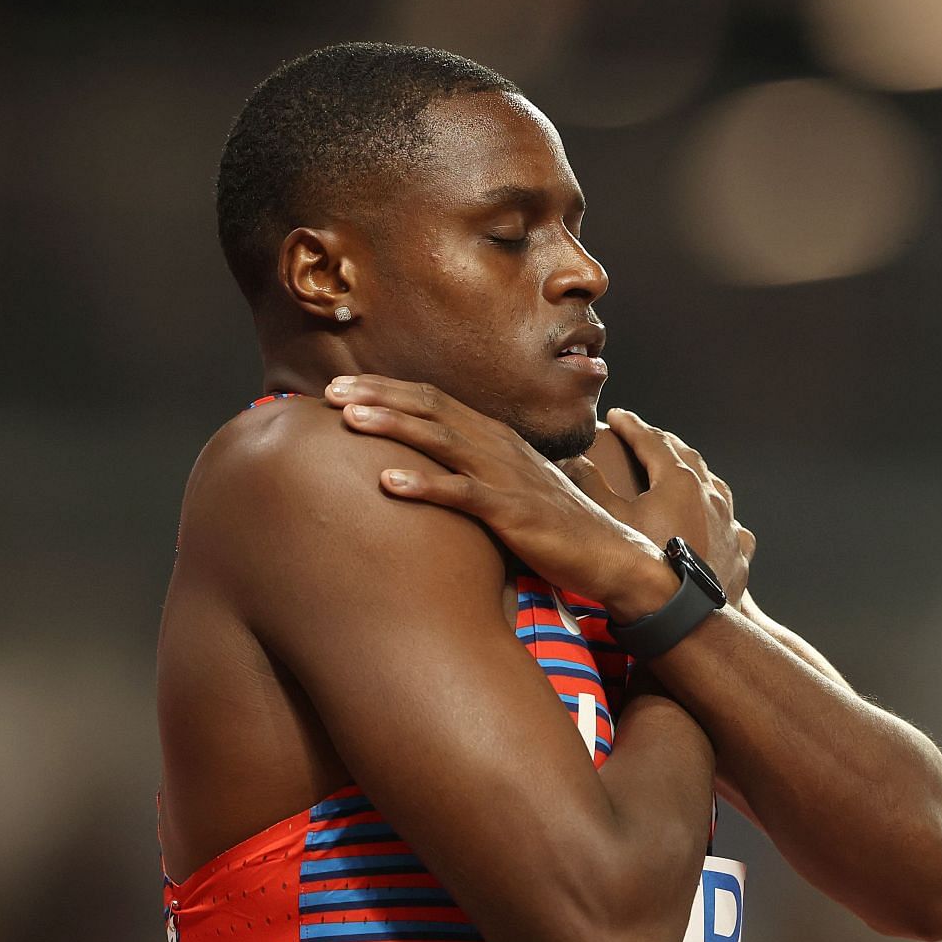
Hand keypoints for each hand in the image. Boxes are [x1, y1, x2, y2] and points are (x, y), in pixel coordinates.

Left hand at [322, 375, 676, 619]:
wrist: (611, 554)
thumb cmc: (560, 527)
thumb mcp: (514, 488)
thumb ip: (478, 474)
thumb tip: (437, 473)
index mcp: (498, 439)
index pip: (436, 400)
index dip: (388, 390)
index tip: (344, 387)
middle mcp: (500, 447)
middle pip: (432, 408)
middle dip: (378, 396)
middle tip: (330, 391)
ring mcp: (507, 477)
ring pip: (442, 440)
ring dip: (393, 426)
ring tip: (349, 419)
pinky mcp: (514, 512)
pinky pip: (463, 494)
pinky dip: (424, 485)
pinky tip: (388, 484)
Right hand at [561, 408, 754, 601]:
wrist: (688, 617)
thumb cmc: (646, 567)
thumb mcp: (609, 521)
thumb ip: (589, 485)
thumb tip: (571, 459)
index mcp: (679, 481)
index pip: (652, 440)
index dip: (632, 425)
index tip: (617, 415)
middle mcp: (710, 494)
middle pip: (686, 455)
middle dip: (662, 442)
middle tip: (643, 435)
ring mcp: (729, 522)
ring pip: (714, 484)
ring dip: (694, 471)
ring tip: (678, 470)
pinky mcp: (739, 550)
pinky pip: (731, 522)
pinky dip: (718, 513)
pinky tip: (715, 519)